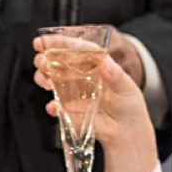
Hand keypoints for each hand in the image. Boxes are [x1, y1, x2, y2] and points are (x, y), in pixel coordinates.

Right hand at [33, 37, 158, 171]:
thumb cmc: (129, 104)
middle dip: (44, 59)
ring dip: (43, 77)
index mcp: (94, 63)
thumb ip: (116, 75)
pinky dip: (52, 106)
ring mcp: (72, 91)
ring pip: (50, 79)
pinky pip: (55, 105)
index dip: (59, 42)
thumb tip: (105, 64)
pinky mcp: (69, 109)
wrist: (126, 130)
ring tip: (47, 82)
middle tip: (42, 62)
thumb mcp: (127, 87)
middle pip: (56, 60)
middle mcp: (80, 74)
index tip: (43, 41)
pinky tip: (55, 107)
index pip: (75, 48)